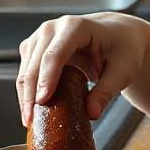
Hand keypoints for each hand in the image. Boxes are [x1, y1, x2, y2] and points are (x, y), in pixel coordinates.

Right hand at [16, 12, 149, 127]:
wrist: (119, 35)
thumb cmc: (124, 48)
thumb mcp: (124, 70)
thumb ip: (108, 91)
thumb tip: (92, 113)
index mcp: (77, 27)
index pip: (56, 54)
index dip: (46, 78)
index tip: (42, 101)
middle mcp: (54, 28)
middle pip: (35, 63)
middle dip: (30, 93)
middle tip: (32, 122)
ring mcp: (41, 37)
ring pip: (26, 69)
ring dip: (25, 96)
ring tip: (31, 122)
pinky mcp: (35, 48)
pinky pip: (25, 72)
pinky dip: (27, 92)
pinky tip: (32, 111)